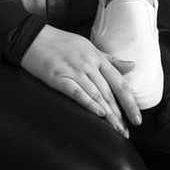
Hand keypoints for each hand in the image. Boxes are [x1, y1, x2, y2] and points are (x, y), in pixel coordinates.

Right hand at [19, 25, 141, 135]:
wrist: (31, 37)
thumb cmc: (60, 42)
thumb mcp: (88, 47)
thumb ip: (109, 60)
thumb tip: (132, 65)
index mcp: (97, 57)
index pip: (119, 83)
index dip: (130, 102)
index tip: (137, 119)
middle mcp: (88, 64)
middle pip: (109, 92)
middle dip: (120, 114)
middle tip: (126, 132)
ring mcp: (74, 70)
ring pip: (96, 95)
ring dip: (108, 115)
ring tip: (116, 130)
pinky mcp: (58, 77)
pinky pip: (77, 92)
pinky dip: (89, 103)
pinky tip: (99, 114)